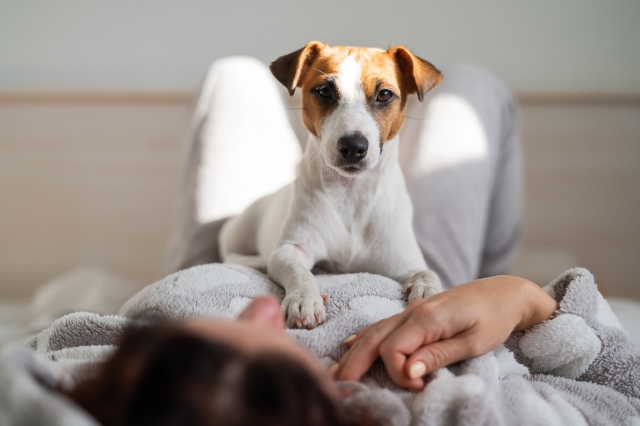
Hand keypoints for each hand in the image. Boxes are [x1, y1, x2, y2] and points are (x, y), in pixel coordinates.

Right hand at [333, 276, 557, 389]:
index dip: (397, 373)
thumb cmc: (495, 318)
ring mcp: (411, 309)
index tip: (417, 388)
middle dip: (355, 364)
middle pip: (374, 339)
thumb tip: (408, 371)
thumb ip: (438, 355)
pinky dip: (365, 337)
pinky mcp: (415, 311)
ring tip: (337, 373)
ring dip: (354, 353)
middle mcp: (412, 311)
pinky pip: (383, 325)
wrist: (505, 292)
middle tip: (341, 388)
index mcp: (427, 318)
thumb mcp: (473, 342)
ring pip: (374, 332)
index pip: (393, 349)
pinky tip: (351, 345)